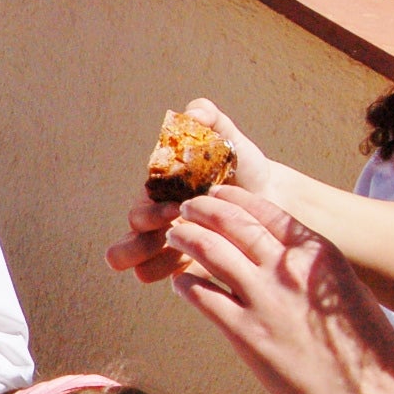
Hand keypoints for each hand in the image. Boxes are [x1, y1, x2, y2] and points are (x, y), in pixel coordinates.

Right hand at [106, 99, 274, 282]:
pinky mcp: (186, 268)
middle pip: (122, 247)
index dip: (150, 212)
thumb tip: (193, 112)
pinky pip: (167, 281)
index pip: (137, 211)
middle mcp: (155, 225)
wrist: (270, 196)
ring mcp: (169, 250)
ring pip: (137, 268)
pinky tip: (203, 267)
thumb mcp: (228, 139)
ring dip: (153, 264)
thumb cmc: (241, 166)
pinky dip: (178, 276)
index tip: (177, 208)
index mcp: (156, 196)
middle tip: (170, 236)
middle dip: (138, 245)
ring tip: (181, 257)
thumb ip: (210, 120)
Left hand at [167, 186, 393, 393]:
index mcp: (318, 254)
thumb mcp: (346, 289)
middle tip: (185, 208)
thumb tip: (285, 257)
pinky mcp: (245, 333)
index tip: (216, 193)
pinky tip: (179, 281)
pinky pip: (202, 296)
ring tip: (173, 236)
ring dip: (186, 238)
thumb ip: (313, 268)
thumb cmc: (364, 346)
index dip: (234, 199)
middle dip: (202, 210)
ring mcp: (264, 300)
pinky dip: (185, 283)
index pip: (267, 212)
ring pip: (210, 251)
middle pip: (232, 224)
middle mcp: (288, 270)